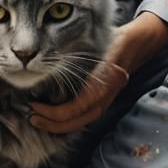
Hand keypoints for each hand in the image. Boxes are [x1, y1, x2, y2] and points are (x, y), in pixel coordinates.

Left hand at [29, 12, 167, 133]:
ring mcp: (104, 103)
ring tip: (39, 120)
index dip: (52, 113)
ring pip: (79, 123)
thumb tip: (49, 53)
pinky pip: (83, 117)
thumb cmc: (112, 42)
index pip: (73, 110)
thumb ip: (76, 52)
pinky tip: (54, 117)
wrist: (136, 45)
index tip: (33, 105)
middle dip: (51, 124)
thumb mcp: (95, 45)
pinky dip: (67, 121)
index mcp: (99, 87)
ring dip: (58, 125)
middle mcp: (102, 99)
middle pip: (75, 123)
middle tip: (32, 117)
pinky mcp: (102, 102)